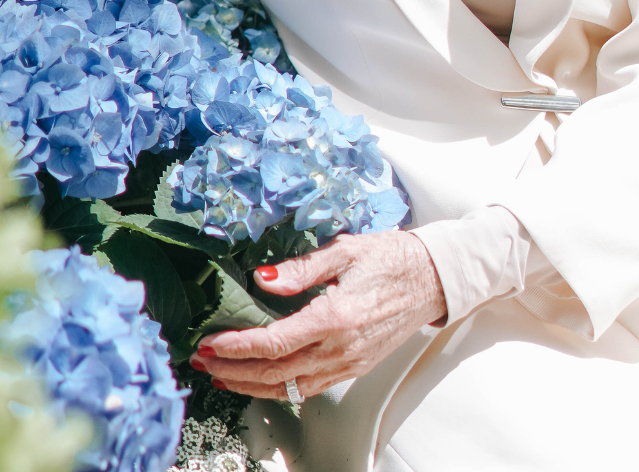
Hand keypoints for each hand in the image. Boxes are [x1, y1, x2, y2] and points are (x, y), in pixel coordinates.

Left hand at [191, 232, 445, 400]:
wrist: (434, 279)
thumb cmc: (393, 258)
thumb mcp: (345, 250)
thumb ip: (300, 269)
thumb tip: (263, 280)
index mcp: (335, 318)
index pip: (273, 343)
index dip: (237, 347)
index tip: (210, 342)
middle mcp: (341, 348)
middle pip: (275, 373)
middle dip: (234, 370)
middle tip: (203, 360)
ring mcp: (349, 363)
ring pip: (290, 388)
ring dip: (252, 385)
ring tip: (223, 376)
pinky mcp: (355, 367)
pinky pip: (310, 387)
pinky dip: (280, 388)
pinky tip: (263, 380)